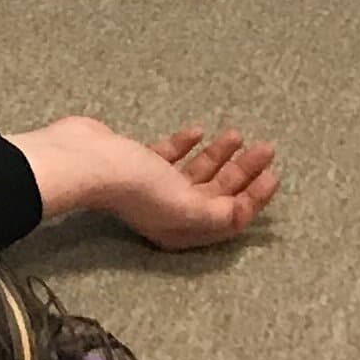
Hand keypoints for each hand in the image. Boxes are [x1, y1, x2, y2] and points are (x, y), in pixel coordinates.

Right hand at [12, 117, 279, 251]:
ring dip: (219, 155)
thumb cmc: (136, 185)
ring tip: (236, 133)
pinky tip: (198, 131)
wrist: (86, 160)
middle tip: (264, 148)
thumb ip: (218, 214)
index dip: (254, 199)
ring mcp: (152, 186)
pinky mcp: (137, 162)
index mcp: (181, 228)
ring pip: (196, 172)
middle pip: (216, 193)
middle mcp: (168, 211)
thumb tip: (240, 214)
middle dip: (242, 172)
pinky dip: (185, 145)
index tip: (273, 175)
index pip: (228, 218)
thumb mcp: (186, 206)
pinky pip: (169, 155)